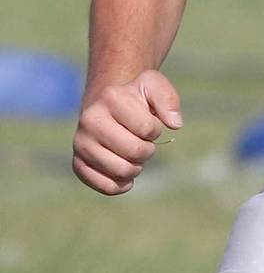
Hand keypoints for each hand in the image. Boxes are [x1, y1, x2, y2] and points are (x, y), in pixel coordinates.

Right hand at [72, 69, 182, 194]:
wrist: (108, 103)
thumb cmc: (137, 96)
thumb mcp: (155, 86)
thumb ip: (169, 100)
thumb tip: (175, 124)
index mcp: (110, 98)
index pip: (147, 128)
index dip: (156, 130)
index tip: (150, 123)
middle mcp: (90, 120)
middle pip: (134, 152)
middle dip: (148, 150)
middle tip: (144, 143)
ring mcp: (81, 143)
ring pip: (121, 171)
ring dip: (136, 167)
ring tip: (133, 155)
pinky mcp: (78, 163)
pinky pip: (105, 186)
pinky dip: (121, 184)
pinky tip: (125, 173)